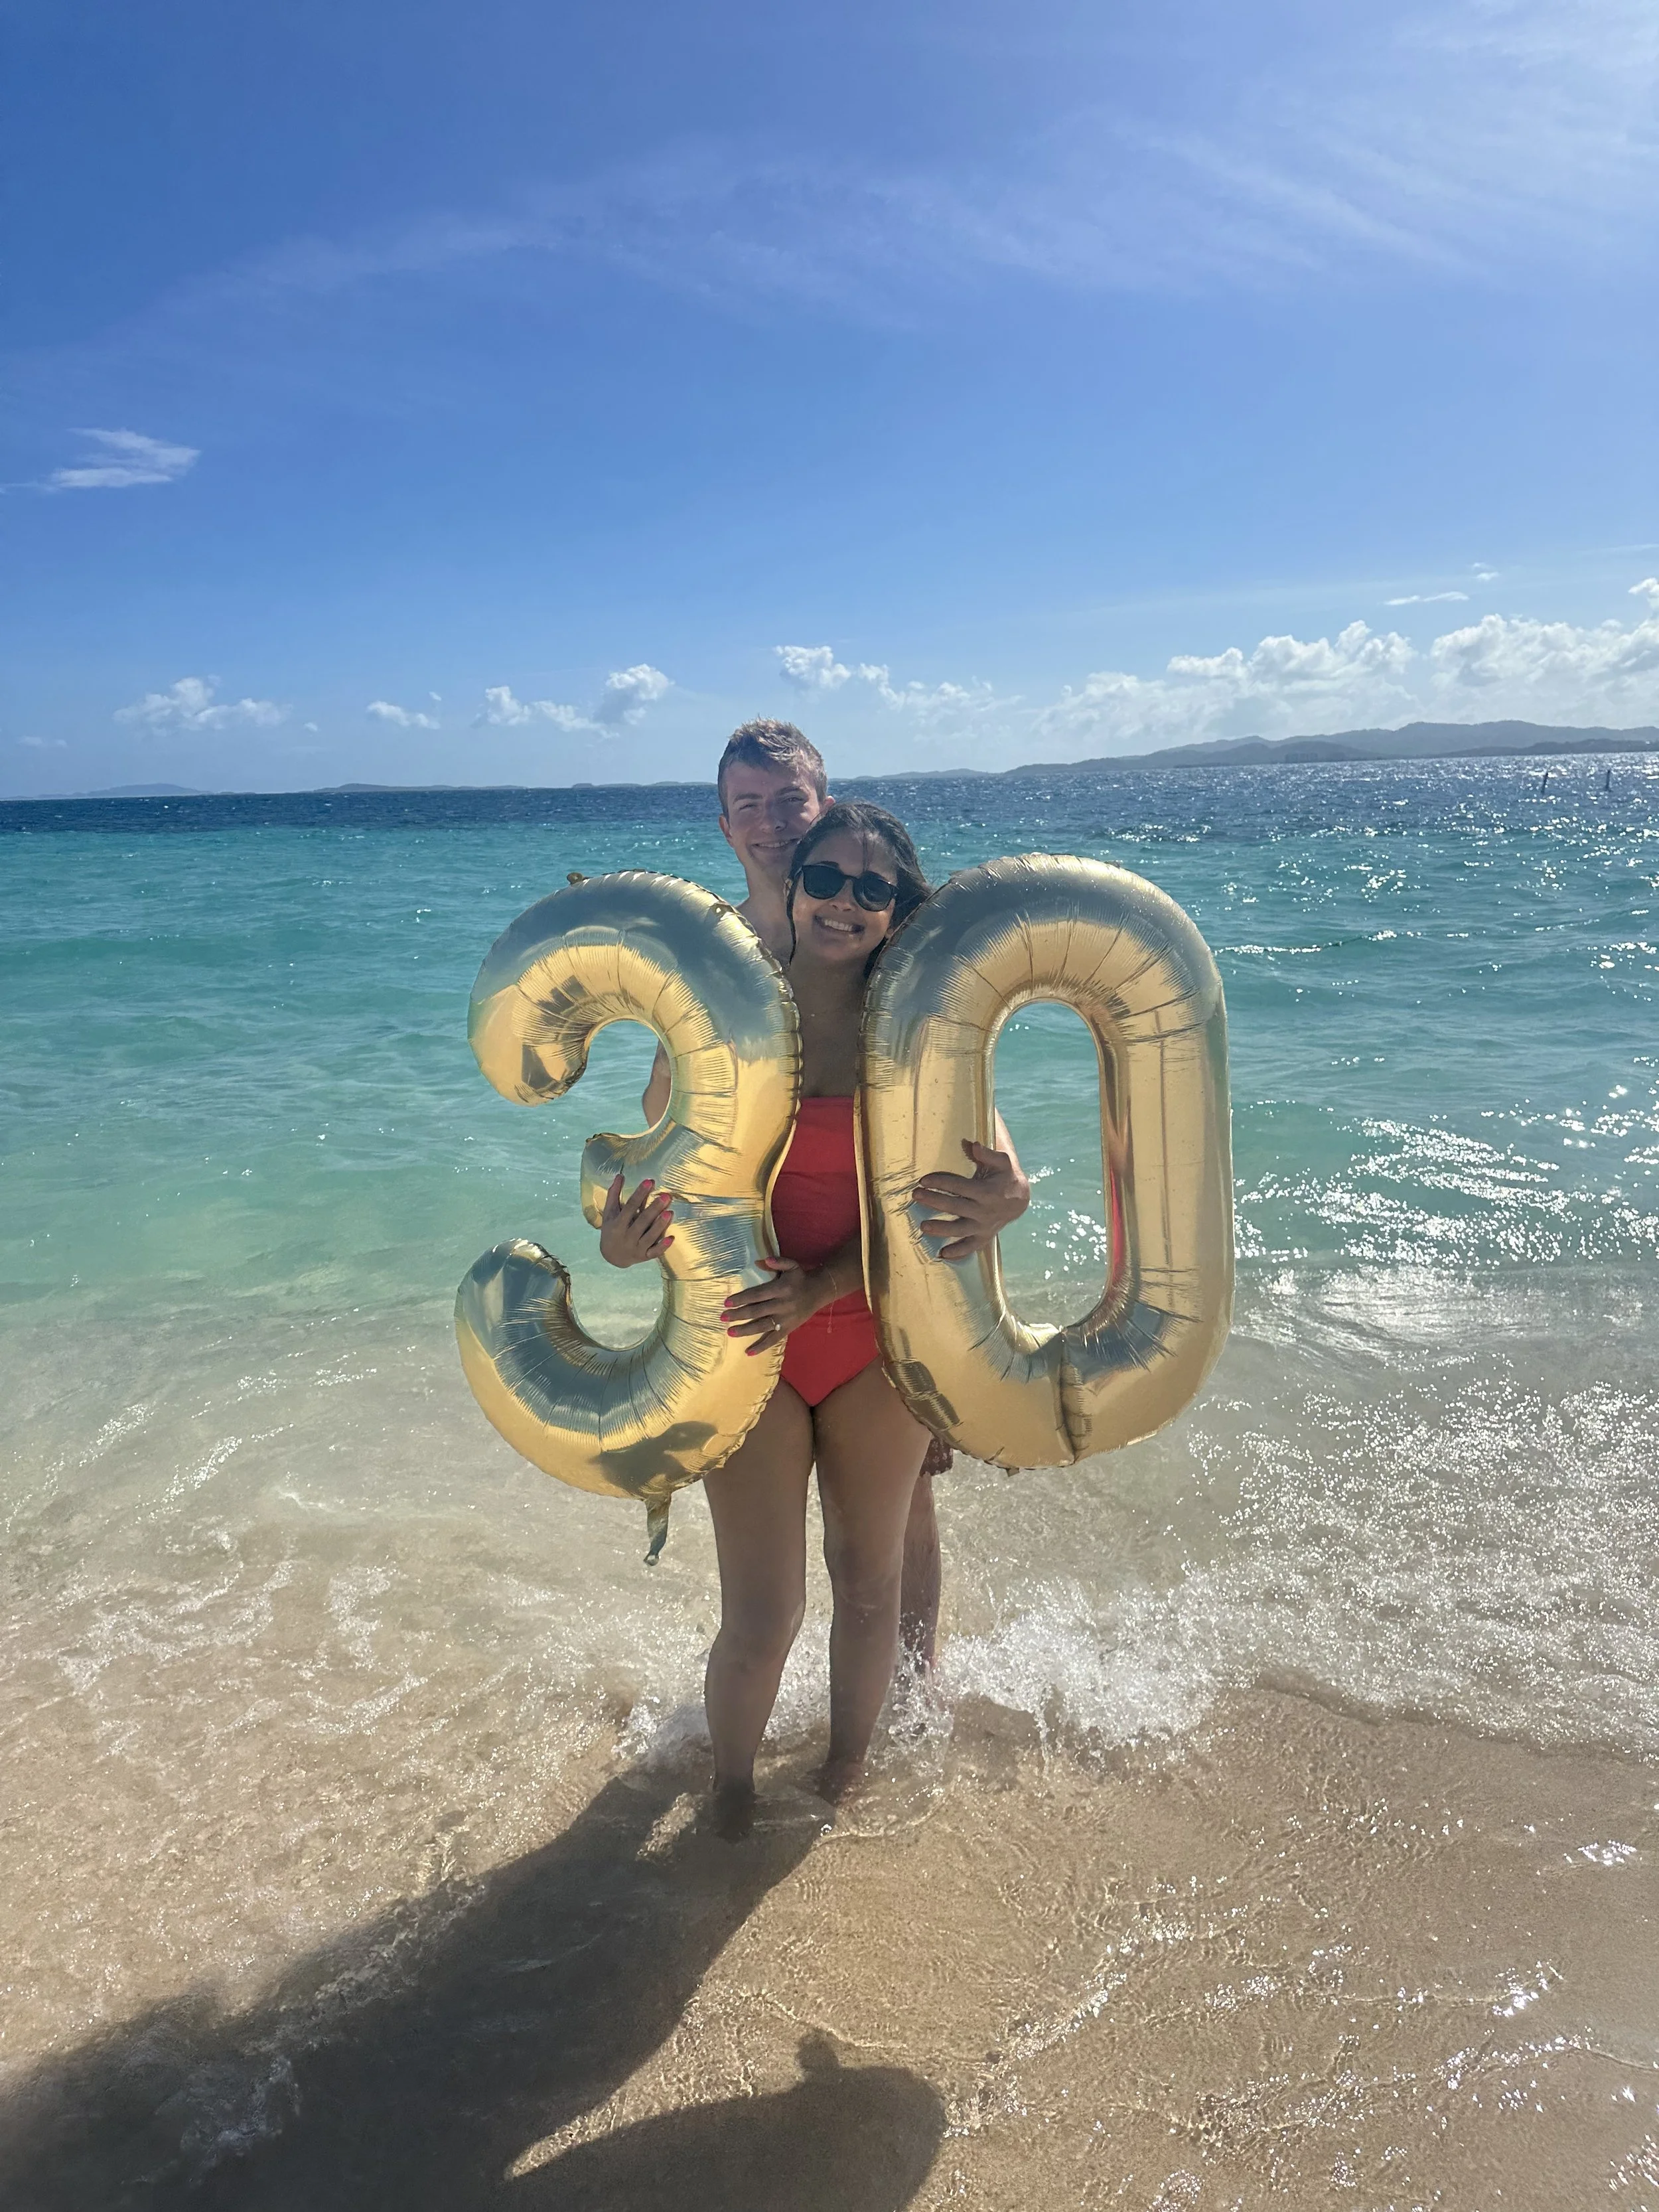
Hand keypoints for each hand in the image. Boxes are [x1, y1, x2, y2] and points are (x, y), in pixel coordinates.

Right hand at [598, 1174, 673, 1267]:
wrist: (610, 1256)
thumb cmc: (611, 1229)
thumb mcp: (609, 1213)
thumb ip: (614, 1194)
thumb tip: (620, 1175)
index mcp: (617, 1224)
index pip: (629, 1207)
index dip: (639, 1194)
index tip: (649, 1182)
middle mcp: (627, 1237)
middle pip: (642, 1222)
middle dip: (654, 1209)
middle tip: (665, 1196)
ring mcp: (636, 1248)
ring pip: (650, 1237)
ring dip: (660, 1225)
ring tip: (670, 1212)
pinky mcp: (644, 1256)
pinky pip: (654, 1253)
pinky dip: (663, 1247)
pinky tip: (671, 1238)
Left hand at [722, 1256, 825, 1354]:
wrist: (819, 1292)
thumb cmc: (800, 1278)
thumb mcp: (792, 1265)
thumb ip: (777, 1262)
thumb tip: (761, 1261)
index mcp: (781, 1289)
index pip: (757, 1295)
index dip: (742, 1298)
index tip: (727, 1302)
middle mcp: (782, 1305)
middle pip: (757, 1311)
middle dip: (739, 1315)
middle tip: (723, 1317)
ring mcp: (785, 1319)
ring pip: (763, 1326)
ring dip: (746, 1330)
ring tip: (730, 1332)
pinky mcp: (788, 1328)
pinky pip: (774, 1339)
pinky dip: (762, 1346)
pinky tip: (749, 1352)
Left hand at [914, 1139, 1030, 1261]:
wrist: (1020, 1199)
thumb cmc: (1005, 1176)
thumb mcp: (1002, 1162)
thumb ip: (988, 1154)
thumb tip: (973, 1145)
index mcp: (987, 1192)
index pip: (959, 1187)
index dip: (941, 1183)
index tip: (923, 1180)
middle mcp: (984, 1211)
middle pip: (955, 1207)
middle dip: (934, 1201)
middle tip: (916, 1196)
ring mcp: (984, 1226)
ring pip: (960, 1229)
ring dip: (941, 1229)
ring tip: (923, 1226)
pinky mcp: (984, 1236)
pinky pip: (971, 1247)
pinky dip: (958, 1252)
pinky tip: (942, 1255)